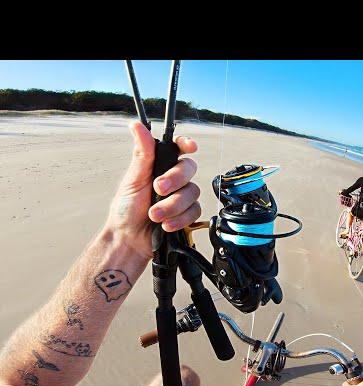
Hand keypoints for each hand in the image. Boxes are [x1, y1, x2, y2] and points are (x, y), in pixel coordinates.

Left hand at [105, 121, 201, 260]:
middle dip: (174, 180)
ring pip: (192, 192)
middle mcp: (172, 179)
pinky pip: (194, 211)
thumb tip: (137, 126)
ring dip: (172, 205)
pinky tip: (166, 224)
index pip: (177, 148)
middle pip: (188, 169)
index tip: (190, 146)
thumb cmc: (126, 210)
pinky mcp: (187, 214)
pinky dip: (179, 218)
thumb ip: (141, 154)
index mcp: (158, 165)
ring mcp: (181, 196)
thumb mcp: (132, 180)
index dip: (186, 144)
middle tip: (157, 189)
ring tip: (154, 215)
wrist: (130, 240)